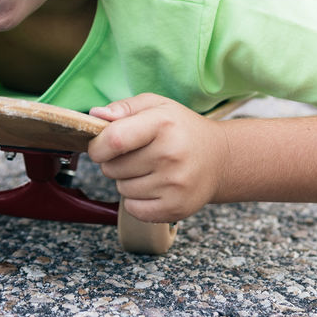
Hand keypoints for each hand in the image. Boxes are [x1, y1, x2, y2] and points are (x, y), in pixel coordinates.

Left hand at [87, 94, 228, 222]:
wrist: (220, 159)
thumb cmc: (182, 129)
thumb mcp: (157, 106)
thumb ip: (124, 108)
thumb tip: (95, 116)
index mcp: (163, 124)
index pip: (114, 140)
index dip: (97, 146)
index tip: (99, 146)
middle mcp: (171, 155)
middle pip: (113, 168)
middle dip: (113, 163)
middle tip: (135, 156)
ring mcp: (175, 184)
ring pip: (122, 189)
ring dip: (127, 181)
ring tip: (148, 169)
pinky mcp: (176, 208)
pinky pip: (133, 209)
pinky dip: (136, 201)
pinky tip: (152, 187)